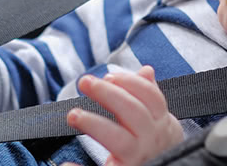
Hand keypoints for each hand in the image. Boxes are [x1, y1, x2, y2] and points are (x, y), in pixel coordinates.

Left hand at [67, 66, 182, 165]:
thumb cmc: (156, 147)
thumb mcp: (159, 121)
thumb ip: (150, 96)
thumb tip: (146, 70)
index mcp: (160, 124)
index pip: (151, 98)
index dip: (130, 83)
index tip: (108, 76)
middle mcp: (151, 142)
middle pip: (135, 114)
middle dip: (109, 94)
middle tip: (85, 82)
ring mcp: (138, 160)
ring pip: (120, 141)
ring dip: (95, 124)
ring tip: (73, 115)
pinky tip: (66, 164)